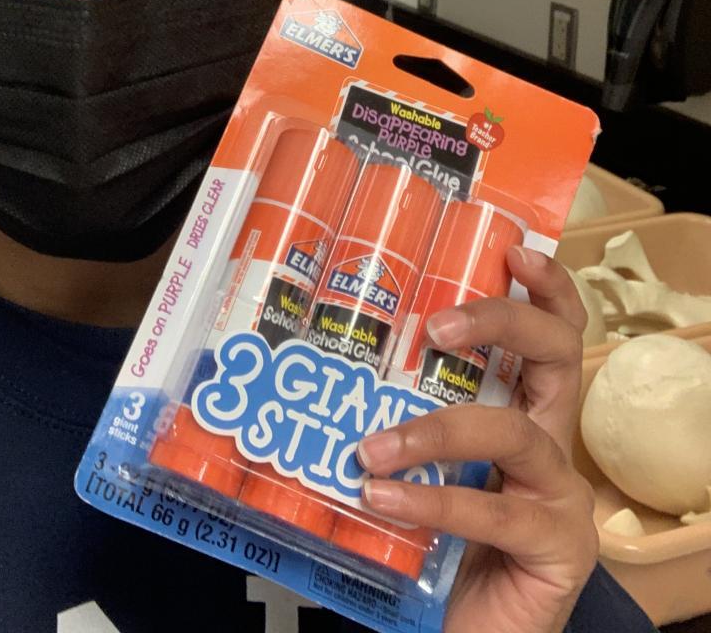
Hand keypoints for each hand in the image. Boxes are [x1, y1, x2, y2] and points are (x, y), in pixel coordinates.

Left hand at [357, 247, 597, 632]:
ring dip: (439, 430)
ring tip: (372, 446)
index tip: (513, 250)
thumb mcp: (407, 465)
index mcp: (520, 410)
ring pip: (517, 433)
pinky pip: (494, 513)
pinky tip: (383, 498)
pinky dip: (433, 501)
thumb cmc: (430, 542)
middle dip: (501, 321)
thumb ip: (378, 419)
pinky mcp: (555, 549)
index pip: (550, 331)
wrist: (460, 630)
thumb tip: (284, 374)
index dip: (543, 286)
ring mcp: (559, 496)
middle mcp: (549, 442)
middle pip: (556, 354)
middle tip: (438, 325)